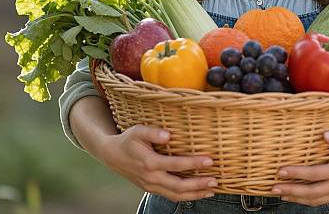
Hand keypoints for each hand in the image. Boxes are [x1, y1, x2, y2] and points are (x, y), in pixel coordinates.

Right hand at [99, 124, 216, 201]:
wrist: (112, 156)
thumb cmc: (128, 140)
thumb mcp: (138, 131)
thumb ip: (153, 132)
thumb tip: (168, 135)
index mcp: (149, 163)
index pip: (176, 165)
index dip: (194, 163)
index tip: (210, 160)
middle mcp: (151, 178)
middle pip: (179, 186)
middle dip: (199, 185)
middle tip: (215, 181)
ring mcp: (152, 186)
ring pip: (176, 195)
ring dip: (196, 194)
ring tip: (212, 190)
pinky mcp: (152, 189)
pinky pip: (171, 196)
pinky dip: (187, 197)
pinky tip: (199, 193)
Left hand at [271, 129, 328, 205]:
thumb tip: (324, 135)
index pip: (314, 175)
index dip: (296, 174)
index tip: (280, 171)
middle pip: (312, 193)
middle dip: (291, 191)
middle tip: (273, 188)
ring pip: (317, 200)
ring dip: (297, 198)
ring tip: (281, 194)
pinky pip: (324, 201)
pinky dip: (309, 200)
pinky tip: (298, 196)